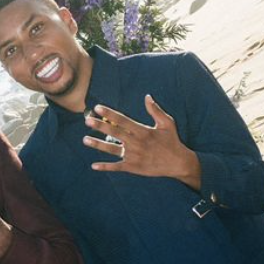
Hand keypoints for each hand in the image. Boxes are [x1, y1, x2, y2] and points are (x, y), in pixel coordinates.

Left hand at [83, 95, 200, 189]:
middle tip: (87, 120)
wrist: (178, 163)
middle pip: (114, 133)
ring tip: (85, 140)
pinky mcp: (133, 167)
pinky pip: (117, 167)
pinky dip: (105, 167)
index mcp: (143, 131)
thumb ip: (155, 110)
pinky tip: (94, 165)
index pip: (122, 120)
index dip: (109, 113)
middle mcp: (136, 143)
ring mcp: (134, 156)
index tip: (98, 108)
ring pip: (112, 149)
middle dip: (100, 126)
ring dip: (98, 145)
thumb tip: (147, 96)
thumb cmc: (172, 141)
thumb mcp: (167, 123)